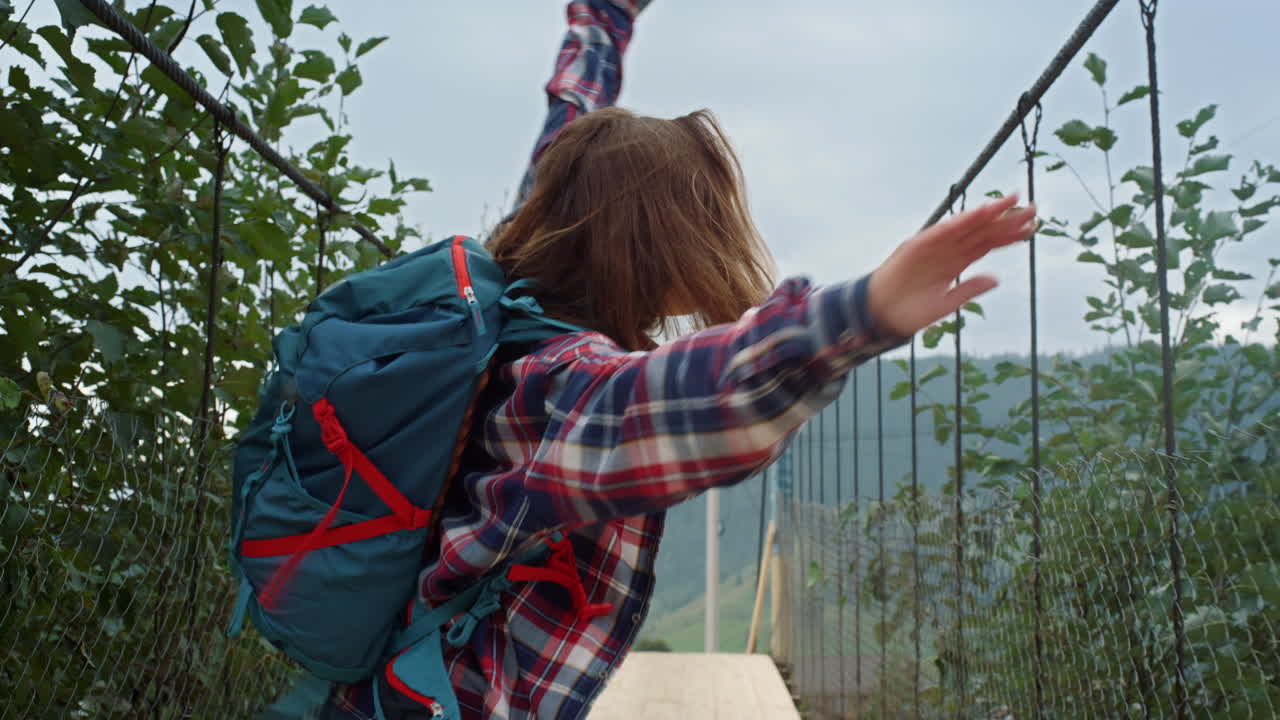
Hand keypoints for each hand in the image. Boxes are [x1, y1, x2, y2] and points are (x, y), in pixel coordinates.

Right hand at [867, 194, 1035, 336]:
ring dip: (989, 213)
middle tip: (1034, 208)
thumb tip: (996, 278)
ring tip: (1011, 202)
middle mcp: (947, 250)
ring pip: (966, 226)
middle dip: (1007, 220)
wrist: (878, 316)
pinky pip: (943, 230)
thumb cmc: (909, 311)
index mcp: (956, 263)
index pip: (988, 244)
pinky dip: (962, 220)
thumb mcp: (946, 304)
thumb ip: (969, 289)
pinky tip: (981, 212)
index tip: (1032, 228)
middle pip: (982, 231)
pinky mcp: (918, 245)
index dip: (1010, 236)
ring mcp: (933, 246)